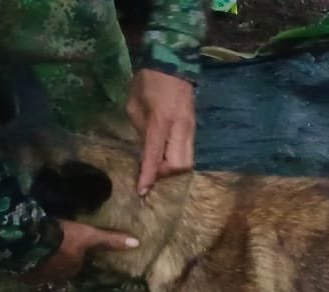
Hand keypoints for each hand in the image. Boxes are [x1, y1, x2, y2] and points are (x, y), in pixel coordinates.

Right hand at [25, 219, 138, 282]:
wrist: (29, 239)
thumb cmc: (63, 238)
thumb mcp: (88, 236)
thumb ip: (110, 240)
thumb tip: (137, 244)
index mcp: (72, 268)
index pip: (76, 263)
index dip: (73, 254)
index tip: (69, 243)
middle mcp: (56, 277)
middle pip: (59, 268)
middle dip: (57, 259)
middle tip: (53, 243)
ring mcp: (37, 275)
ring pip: (42, 268)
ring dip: (41, 260)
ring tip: (36, 246)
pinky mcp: (21, 272)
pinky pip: (25, 268)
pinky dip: (26, 261)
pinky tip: (22, 251)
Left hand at [126, 69, 195, 195]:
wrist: (172, 64)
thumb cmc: (147, 81)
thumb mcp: (134, 105)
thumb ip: (139, 130)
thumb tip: (144, 151)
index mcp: (161, 120)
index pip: (154, 155)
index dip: (148, 175)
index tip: (142, 191)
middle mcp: (180, 128)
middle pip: (179, 165)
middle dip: (164, 174)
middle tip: (151, 172)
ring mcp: (190, 129)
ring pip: (187, 162)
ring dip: (172, 169)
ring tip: (158, 165)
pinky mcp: (194, 128)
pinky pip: (188, 152)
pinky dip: (176, 159)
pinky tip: (166, 157)